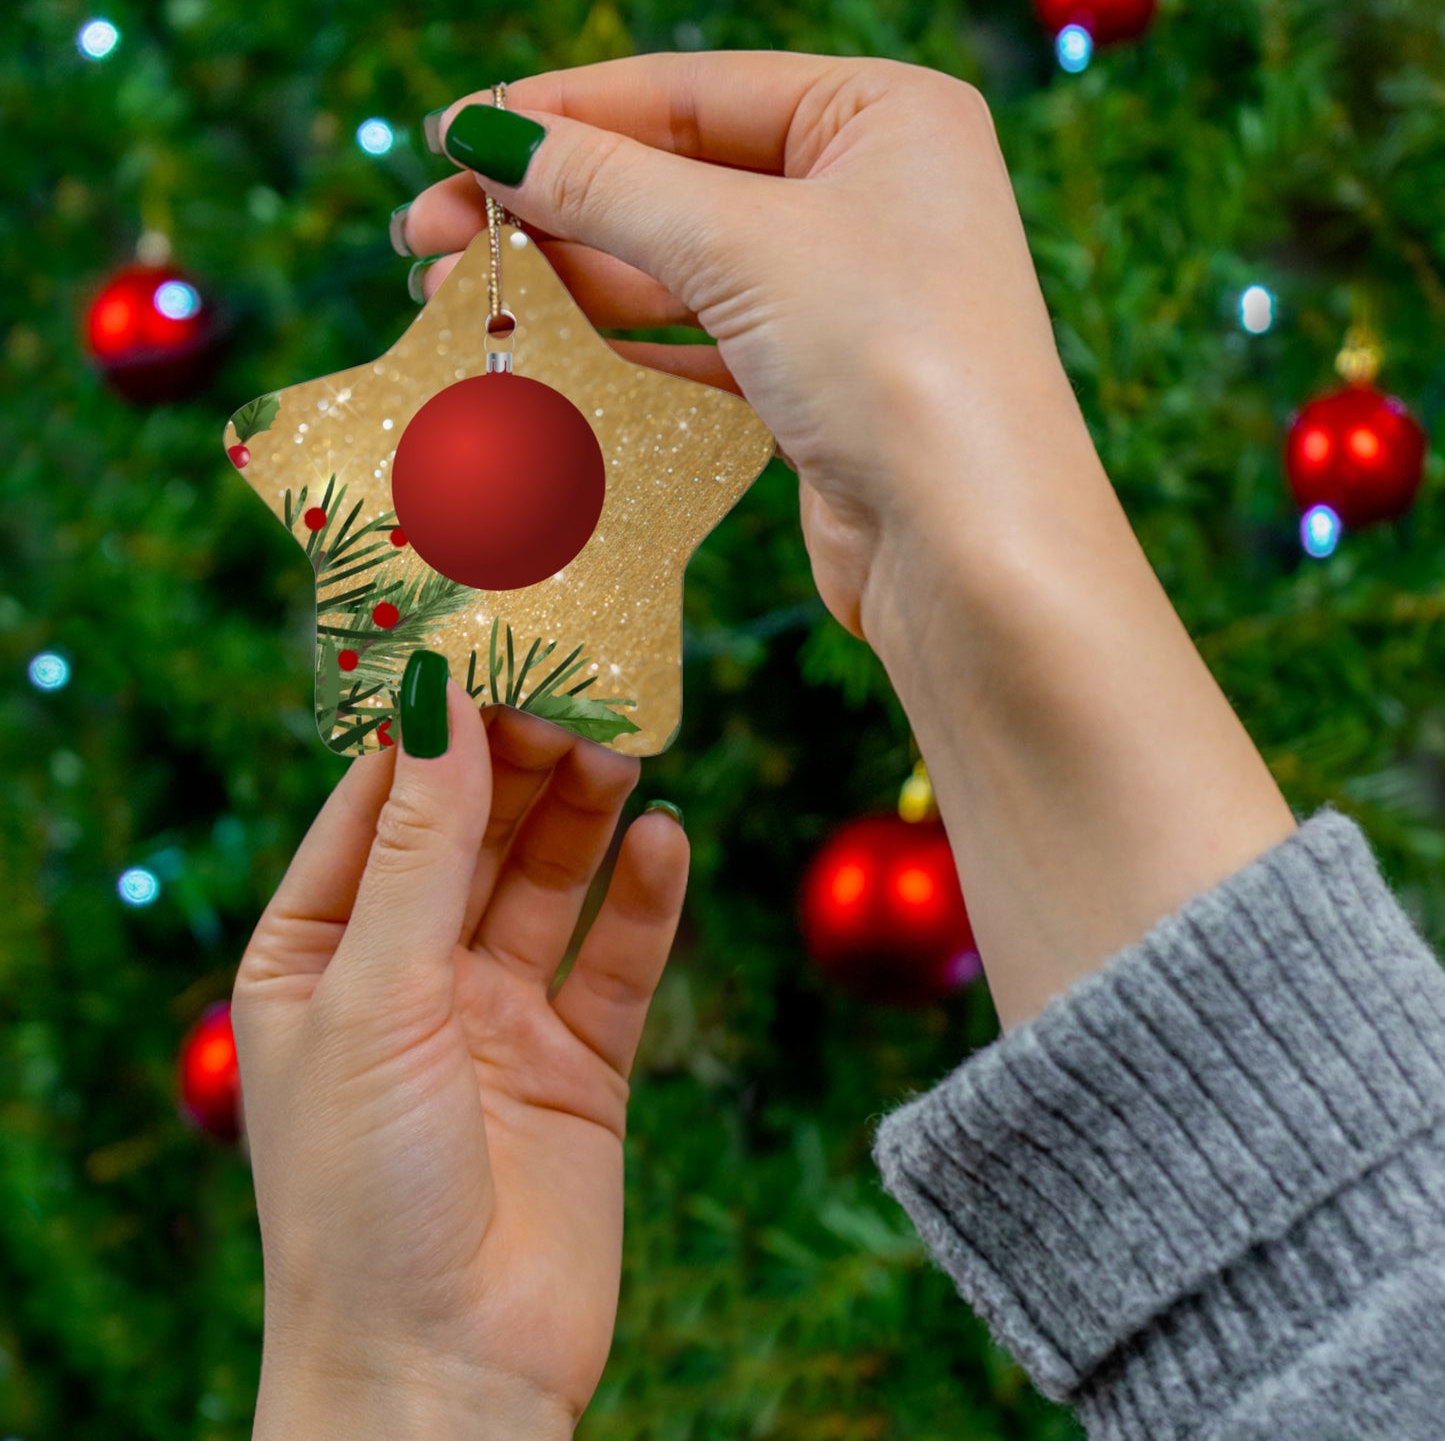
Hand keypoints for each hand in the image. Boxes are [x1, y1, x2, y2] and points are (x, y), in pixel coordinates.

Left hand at [232, 687, 687, 1436]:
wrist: (446, 1376)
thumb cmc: (362, 1193)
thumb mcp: (375, 996)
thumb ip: (418, 848)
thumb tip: (436, 700)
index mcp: (319, 954)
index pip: (377, 806)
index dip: (431, 727)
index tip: (488, 646)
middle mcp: (408, 975)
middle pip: (473, 832)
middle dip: (520, 761)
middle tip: (578, 687)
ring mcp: (498, 1018)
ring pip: (549, 882)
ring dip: (584, 814)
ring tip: (624, 746)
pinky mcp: (580, 1064)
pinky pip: (617, 960)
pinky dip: (644, 900)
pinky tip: (667, 841)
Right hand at [400, 52, 1089, 639]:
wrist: (971, 550)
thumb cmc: (894, 361)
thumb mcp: (743, 245)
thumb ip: (608, 186)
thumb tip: (487, 136)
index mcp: (882, 116)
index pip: (690, 92)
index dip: (563, 113)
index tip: (453, 136)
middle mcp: (870, 195)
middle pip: (675, 180)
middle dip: (549, 206)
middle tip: (427, 232)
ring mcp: (844, 296)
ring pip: (679, 269)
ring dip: (569, 281)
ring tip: (456, 294)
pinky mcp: (818, 385)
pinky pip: (698, 346)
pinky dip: (619, 348)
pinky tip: (538, 349)